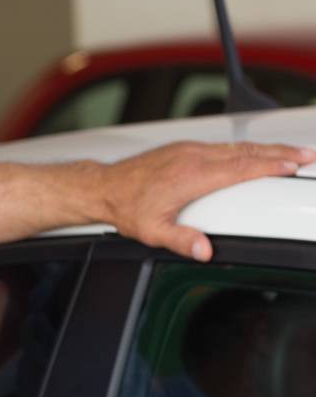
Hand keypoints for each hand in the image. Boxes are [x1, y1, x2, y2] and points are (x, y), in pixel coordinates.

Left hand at [96, 141, 315, 259]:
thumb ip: (181, 240)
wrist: (102, 186)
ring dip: (267, 149)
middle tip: (309, 155)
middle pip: (246, 153)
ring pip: (236, 146)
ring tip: (293, 153)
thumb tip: (205, 251)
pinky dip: (247, 148)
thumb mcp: (151, 231)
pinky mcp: (184, 147)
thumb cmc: (126, 208)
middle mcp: (192, 157)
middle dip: (280, 154)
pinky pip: (223, 145)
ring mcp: (188, 150)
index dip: (270, 166)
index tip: (294, 166)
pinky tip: (258, 152)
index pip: (240, 168)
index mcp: (190, 176)